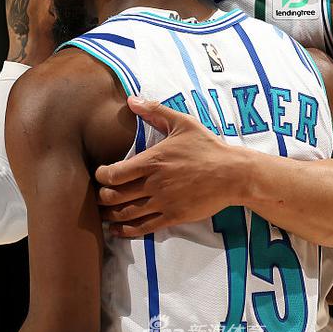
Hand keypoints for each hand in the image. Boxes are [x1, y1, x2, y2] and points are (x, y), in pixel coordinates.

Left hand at [95, 96, 247, 236]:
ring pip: (126, 214)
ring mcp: (164, 202)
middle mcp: (154, 184)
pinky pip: (144, 228)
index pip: (114, 174)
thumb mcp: (183, 123)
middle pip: (115, 196)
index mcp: (153, 161)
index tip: (100, 174)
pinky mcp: (174, 217)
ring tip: (104, 214)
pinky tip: (119, 230)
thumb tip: (131, 100)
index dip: (101, 176)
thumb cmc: (207, 147)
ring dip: (110, 216)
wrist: (233, 174)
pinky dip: (127, 231)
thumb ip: (155, 111)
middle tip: (99, 195)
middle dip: (101, 198)